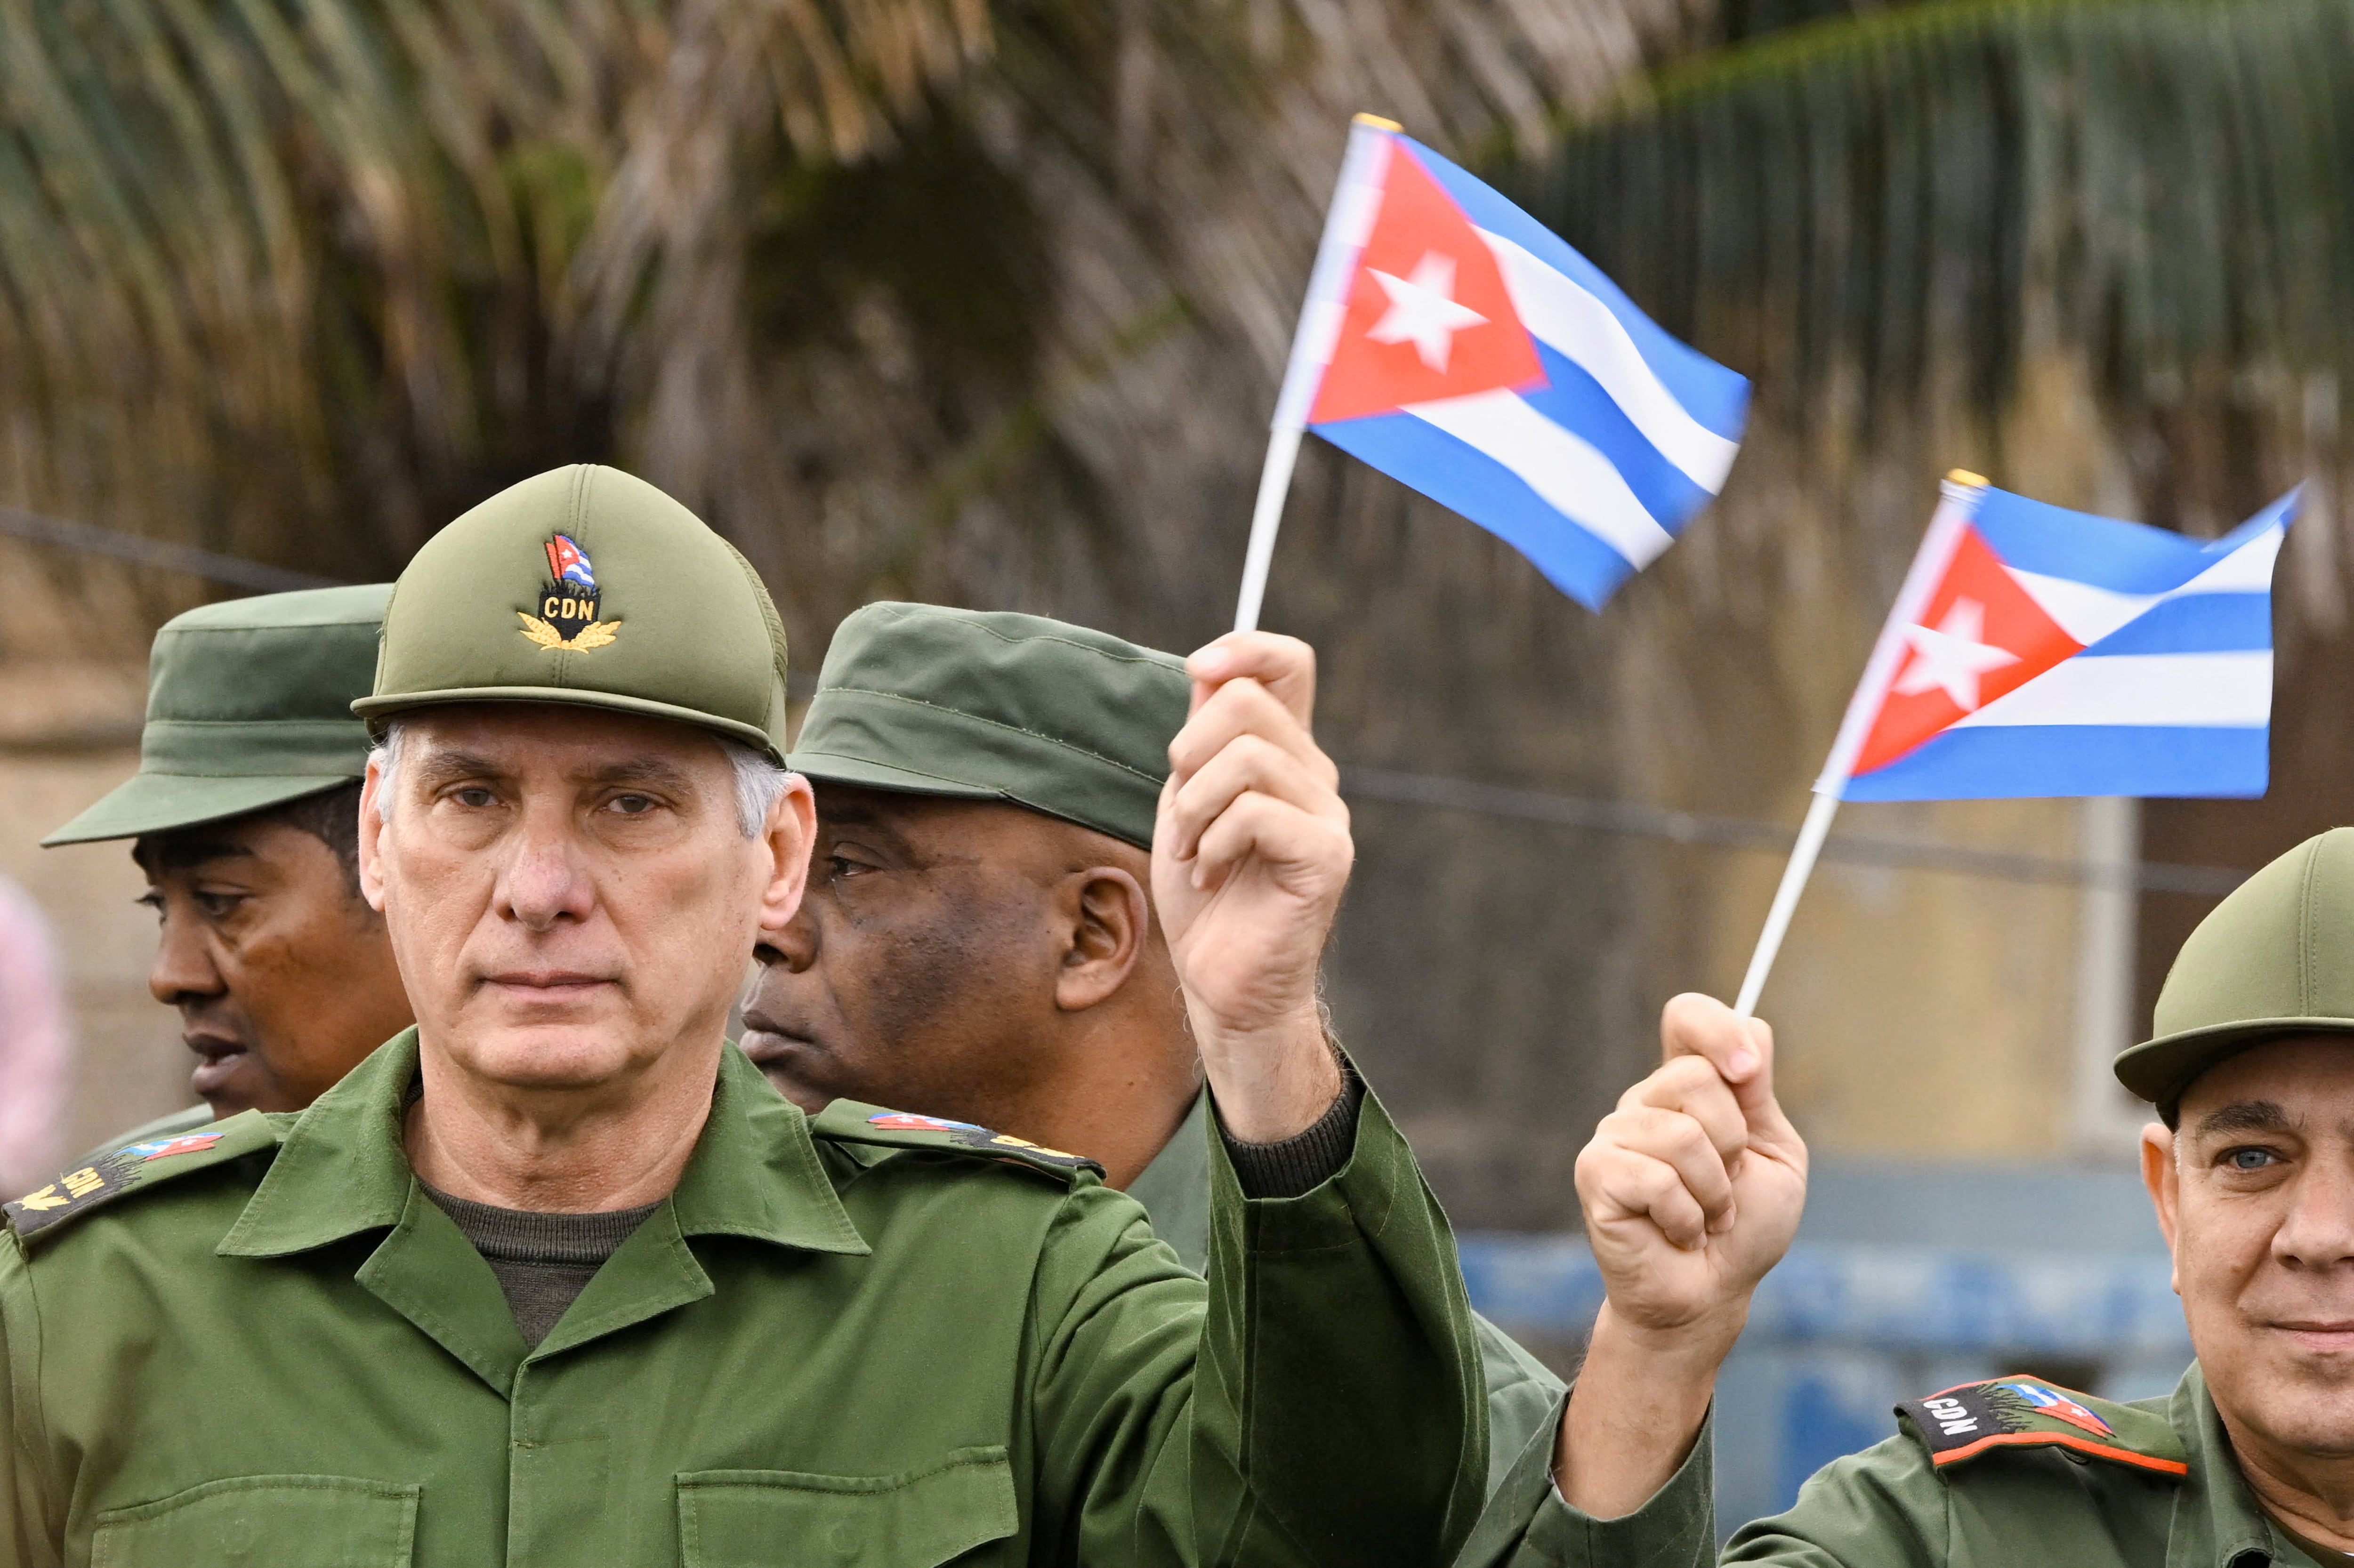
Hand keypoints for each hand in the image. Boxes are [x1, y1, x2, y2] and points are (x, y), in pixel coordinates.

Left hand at [1152, 632, 1350, 1140]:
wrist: (1221, 984)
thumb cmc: (1204, 899)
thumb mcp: (1187, 802)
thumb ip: (1202, 740)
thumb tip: (1208, 672)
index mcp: (1286, 755)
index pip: (1289, 662)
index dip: (1243, 648)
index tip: (1196, 670)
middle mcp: (1317, 776)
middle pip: (1246, 701)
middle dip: (1186, 754)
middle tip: (1182, 816)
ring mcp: (1327, 815)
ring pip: (1242, 757)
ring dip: (1192, 809)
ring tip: (1193, 854)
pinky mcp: (1326, 855)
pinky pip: (1254, 811)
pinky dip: (1213, 843)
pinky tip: (1212, 876)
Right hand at [1556, 994, 1807, 1515]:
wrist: (1710, 1295)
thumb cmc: (1744, 1229)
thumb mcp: (1773, 1153)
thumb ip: (1757, 1093)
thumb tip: (1752, 1030)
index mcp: (1688, 1088)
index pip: (1687, 1017)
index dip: (1718, 1029)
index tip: (1748, 1073)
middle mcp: (1644, 1101)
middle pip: (1696, 1076)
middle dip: (1733, 1144)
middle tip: (1725, 1189)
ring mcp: (1614, 1135)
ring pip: (1682, 1134)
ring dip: (1713, 1192)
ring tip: (1702, 1217)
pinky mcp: (1596, 1173)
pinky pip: (1655, 1176)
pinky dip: (1684, 1216)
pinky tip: (1675, 1232)